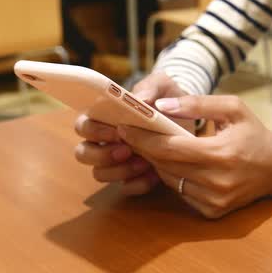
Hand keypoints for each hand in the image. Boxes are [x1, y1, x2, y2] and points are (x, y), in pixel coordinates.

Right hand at [74, 72, 191, 194]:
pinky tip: (155, 175)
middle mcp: (105, 140)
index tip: (117, 131)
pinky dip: (139, 183)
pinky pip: (126, 187)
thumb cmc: (167, 96)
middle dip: (101, 155)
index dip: (93, 131)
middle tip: (127, 150)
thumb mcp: (162, 85)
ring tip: (144, 162)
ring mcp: (117, 161)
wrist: (189, 115)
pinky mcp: (133, 177)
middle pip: (83, 153)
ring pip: (99, 174)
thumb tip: (140, 99)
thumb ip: (150, 87)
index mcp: (104, 117)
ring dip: (119, 171)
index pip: (82, 125)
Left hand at [116, 95, 271, 218]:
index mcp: (221, 153)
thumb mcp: (233, 108)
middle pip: (165, 165)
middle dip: (144, 149)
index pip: (170, 148)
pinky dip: (174, 177)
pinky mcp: (213, 211)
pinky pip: (181, 193)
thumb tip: (161, 106)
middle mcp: (217, 181)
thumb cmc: (254, 133)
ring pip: (170, 180)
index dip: (143, 138)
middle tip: (129, 134)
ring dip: (157, 163)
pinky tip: (174, 164)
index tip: (125, 126)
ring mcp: (214, 200)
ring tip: (149, 146)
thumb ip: (198, 103)